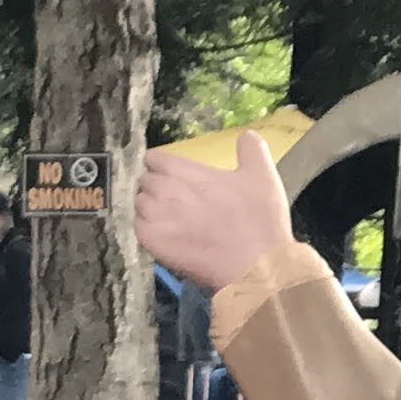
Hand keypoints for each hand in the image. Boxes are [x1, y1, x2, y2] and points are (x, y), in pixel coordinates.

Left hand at [135, 132, 298, 294]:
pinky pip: (138, 227)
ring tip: (169, 213)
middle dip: (155, 183)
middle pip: (145, 180)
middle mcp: (164, 191)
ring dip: (150, 204)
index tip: (168, 170)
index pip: (154, 158)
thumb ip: (251, 149)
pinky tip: (164, 231)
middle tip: (173, 195)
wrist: (253, 265)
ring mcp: (155, 218)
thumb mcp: (262, 176)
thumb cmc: (258, 219)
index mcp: (186, 172)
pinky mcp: (151, 243)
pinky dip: (147, 226)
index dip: (160, 162)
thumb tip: (246, 134)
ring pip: (139, 203)